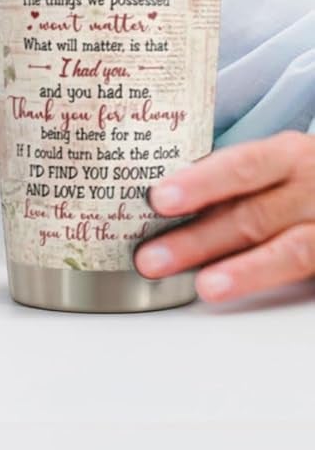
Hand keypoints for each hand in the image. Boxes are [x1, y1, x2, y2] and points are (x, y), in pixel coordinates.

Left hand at [134, 131, 314, 302]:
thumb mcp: (279, 166)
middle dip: (199, 240)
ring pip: (290, 251)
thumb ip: (235, 181)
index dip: (200, 183)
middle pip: (254, 215)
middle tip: (151, 259)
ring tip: (204, 287)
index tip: (159, 199)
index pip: (241, 166)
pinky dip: (276, 284)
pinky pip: (307, 272)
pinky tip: (246, 294)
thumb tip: (161, 203)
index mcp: (288, 156)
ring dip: (242, 271)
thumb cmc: (305, 181)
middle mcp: (313, 189)